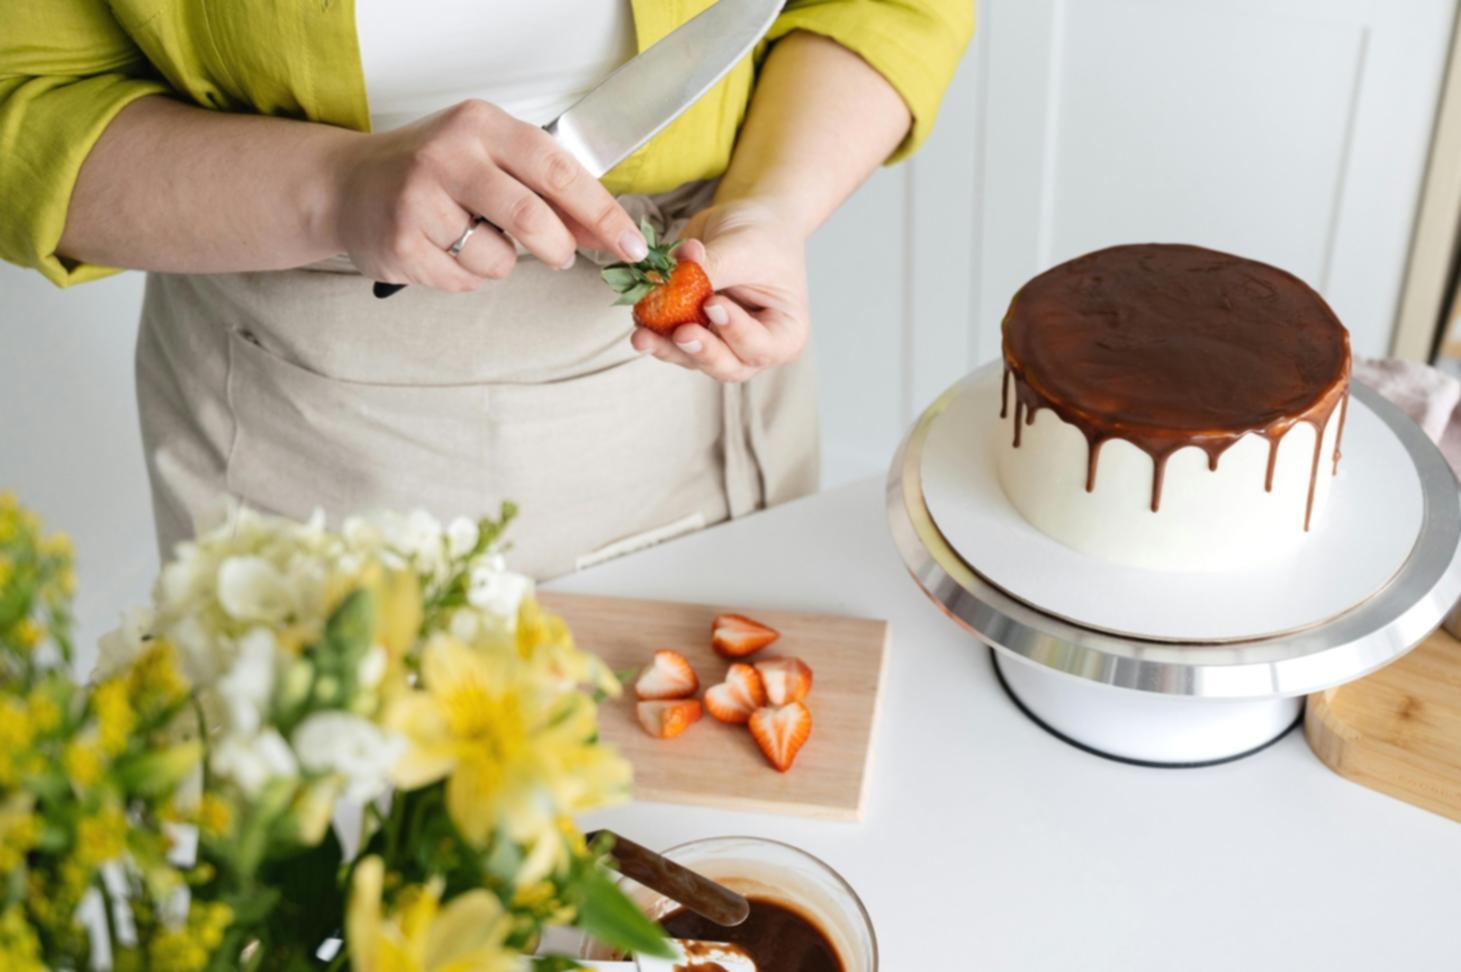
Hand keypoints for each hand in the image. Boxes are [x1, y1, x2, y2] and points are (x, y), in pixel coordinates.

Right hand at [332, 100, 647, 290]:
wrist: (346, 185)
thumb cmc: (432, 171)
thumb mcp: (491, 159)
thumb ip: (549, 190)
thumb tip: (609, 231)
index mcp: (482, 125)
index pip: (559, 170)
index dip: (602, 212)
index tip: (631, 243)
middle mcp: (449, 155)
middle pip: (533, 219)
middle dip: (559, 248)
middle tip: (559, 253)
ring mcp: (420, 201)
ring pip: (500, 259)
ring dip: (502, 262)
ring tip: (473, 239)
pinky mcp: (403, 244)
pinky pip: (465, 280)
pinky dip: (468, 275)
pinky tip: (442, 250)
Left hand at [631, 200, 809, 382]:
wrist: (748, 221)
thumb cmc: (762, 235)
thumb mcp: (744, 247)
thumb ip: (713, 268)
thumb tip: (671, 278)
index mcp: (785, 333)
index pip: (760, 346)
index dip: (736, 332)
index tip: (713, 304)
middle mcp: (754, 348)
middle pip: (727, 366)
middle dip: (701, 351)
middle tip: (681, 333)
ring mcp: (721, 344)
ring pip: (694, 359)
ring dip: (667, 348)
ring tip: (644, 334)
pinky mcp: (694, 333)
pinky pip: (672, 342)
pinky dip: (655, 333)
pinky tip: (639, 322)